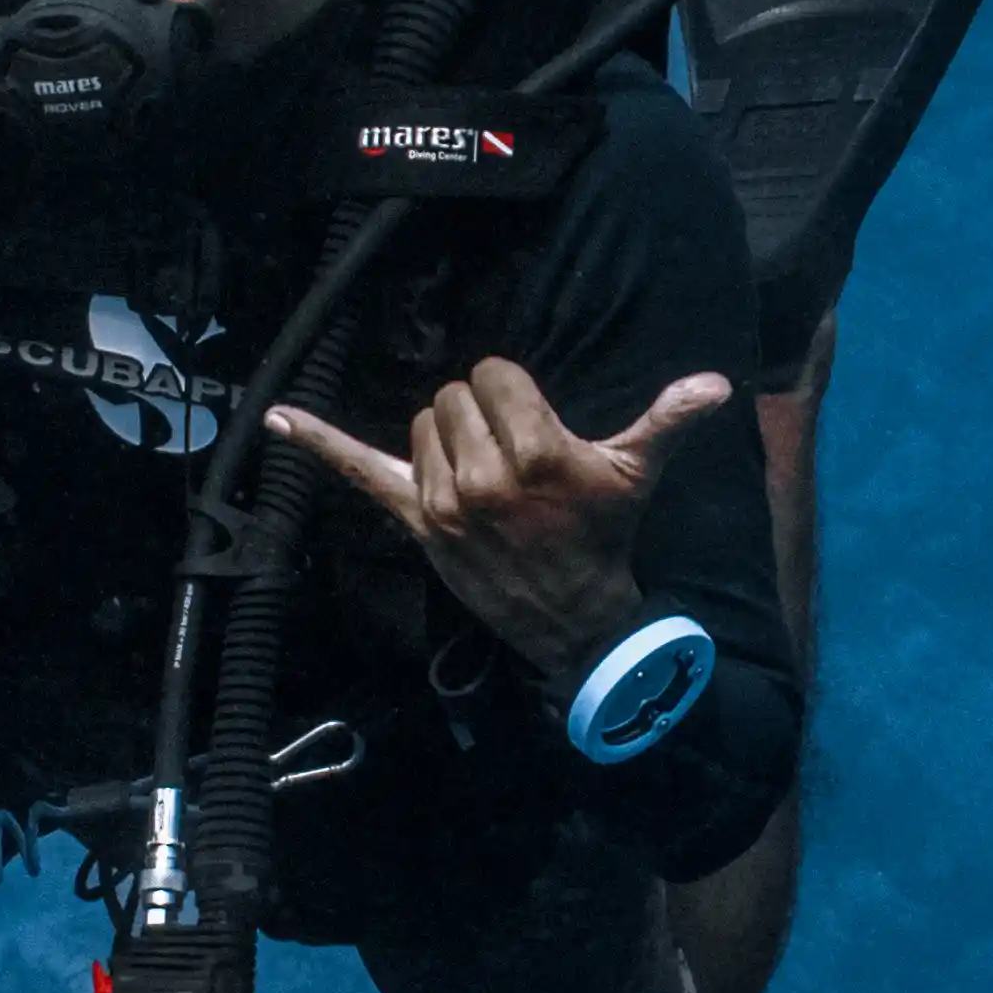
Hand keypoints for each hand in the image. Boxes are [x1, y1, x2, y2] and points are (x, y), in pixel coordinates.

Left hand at [262, 353, 733, 686]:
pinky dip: (315, 442)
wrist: (574, 620)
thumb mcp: (636, 475)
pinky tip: (274, 418)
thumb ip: (668, 421)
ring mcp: (444, 502)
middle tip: (511, 453)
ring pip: (422, 422)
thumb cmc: (604, 535)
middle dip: (482, 411)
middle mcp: (486, 476)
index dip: (514, 389)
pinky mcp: (415, 522)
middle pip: (455, 393)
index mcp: (539, 454)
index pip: (495, 373)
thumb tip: (717, 383)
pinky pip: (356, 470)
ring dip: (448, 435)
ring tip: (485, 472)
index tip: (534, 420)